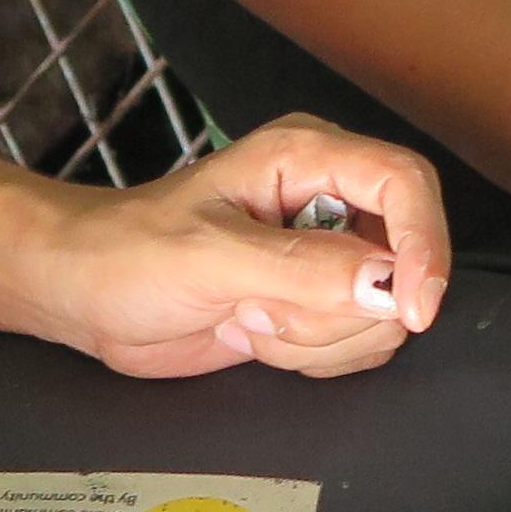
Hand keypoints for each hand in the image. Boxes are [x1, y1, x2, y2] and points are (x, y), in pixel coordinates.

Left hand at [7, 116, 448, 377]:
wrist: (86, 293)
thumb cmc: (128, 253)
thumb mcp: (208, 258)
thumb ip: (300, 269)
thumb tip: (387, 284)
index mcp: (306, 156)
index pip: (405, 183)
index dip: (424, 245)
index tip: (414, 310)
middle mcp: (328, 198)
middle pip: (401, 260)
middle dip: (338, 309)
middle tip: (260, 305)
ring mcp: (325, 254)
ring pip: (381, 313)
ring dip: (315, 337)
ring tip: (247, 314)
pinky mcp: (315, 302)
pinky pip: (356, 342)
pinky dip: (309, 356)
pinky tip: (254, 332)